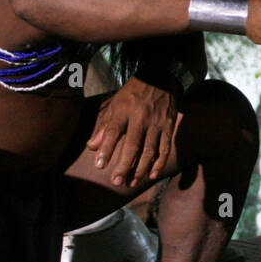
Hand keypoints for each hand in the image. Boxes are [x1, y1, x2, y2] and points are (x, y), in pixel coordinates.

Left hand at [86, 73, 180, 187]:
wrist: (161, 79)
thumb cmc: (133, 94)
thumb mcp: (115, 104)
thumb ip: (104, 126)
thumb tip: (92, 146)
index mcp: (123, 110)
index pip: (113, 131)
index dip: (106, 149)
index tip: (100, 165)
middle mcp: (140, 117)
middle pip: (132, 145)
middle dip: (124, 165)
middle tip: (116, 182)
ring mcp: (156, 123)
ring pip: (149, 150)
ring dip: (140, 168)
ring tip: (131, 183)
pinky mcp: (168, 127)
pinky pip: (164, 148)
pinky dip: (159, 163)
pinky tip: (152, 175)